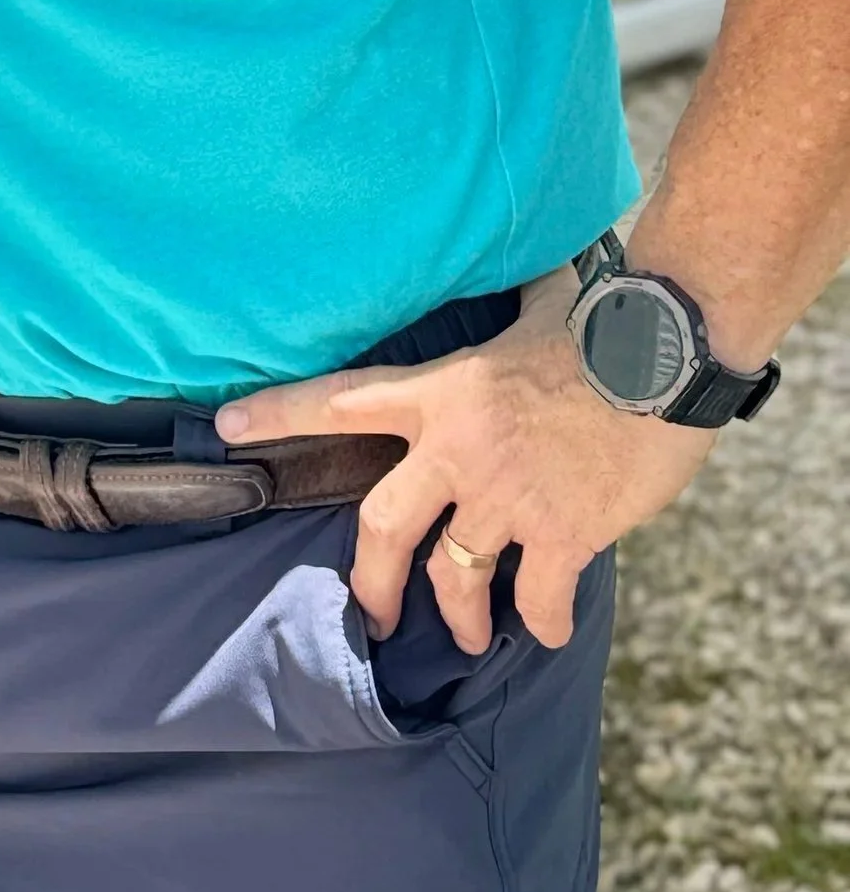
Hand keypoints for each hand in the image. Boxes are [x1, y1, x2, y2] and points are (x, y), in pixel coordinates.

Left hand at [216, 273, 715, 652]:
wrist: (665, 359)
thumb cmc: (605, 325)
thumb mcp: (536, 307)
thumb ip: (509, 305)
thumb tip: (525, 257)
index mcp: (441, 392)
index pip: (337, 402)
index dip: (276, 416)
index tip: (225, 431)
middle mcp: (458, 449)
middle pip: (383, 527)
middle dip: (371, 581)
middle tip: (369, 614)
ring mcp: (507, 496)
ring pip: (455, 576)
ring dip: (458, 615)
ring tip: (466, 634)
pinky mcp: (562, 534)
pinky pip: (538, 598)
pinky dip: (544, 621)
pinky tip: (548, 629)